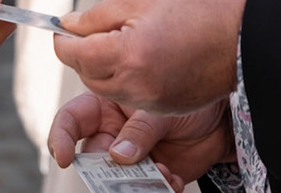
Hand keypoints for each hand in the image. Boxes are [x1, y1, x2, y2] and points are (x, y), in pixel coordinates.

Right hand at [48, 94, 233, 190]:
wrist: (220, 117)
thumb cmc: (186, 96)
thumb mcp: (161, 108)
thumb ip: (139, 130)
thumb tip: (118, 156)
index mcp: (106, 109)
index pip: (72, 120)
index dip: (60, 137)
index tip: (63, 157)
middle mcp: (114, 135)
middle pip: (93, 158)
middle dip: (106, 170)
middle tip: (126, 169)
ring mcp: (132, 158)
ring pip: (117, 181)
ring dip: (135, 184)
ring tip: (161, 172)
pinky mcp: (152, 176)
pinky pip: (146, 191)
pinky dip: (159, 190)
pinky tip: (172, 179)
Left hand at [55, 0, 246, 114]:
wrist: (243, 35)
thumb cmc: (196, 9)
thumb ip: (97, 15)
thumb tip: (68, 26)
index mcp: (128, 55)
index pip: (74, 55)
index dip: (64, 39)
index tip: (64, 27)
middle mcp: (138, 86)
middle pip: (87, 75)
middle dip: (83, 53)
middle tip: (97, 28)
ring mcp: (153, 102)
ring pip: (106, 88)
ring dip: (104, 67)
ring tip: (126, 38)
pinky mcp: (165, 108)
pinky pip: (130, 97)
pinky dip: (126, 78)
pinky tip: (143, 55)